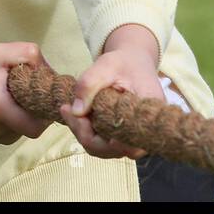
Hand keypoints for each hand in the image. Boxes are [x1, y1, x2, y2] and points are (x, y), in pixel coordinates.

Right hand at [0, 39, 53, 145]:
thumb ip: (28, 54)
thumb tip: (50, 71)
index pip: (36, 126)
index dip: (46, 113)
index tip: (45, 95)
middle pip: (32, 127)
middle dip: (37, 111)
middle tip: (32, 90)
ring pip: (23, 130)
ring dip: (26, 114)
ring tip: (16, 93)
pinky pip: (13, 131)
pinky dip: (16, 118)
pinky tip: (8, 101)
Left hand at [60, 24, 162, 159]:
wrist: (132, 62)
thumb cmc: (123, 63)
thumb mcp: (105, 66)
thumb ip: (89, 85)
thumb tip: (76, 112)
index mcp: (148, 117)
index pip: (127, 146)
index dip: (101, 138)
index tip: (77, 115)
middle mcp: (144, 133)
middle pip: (112, 150)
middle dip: (84, 133)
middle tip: (66, 108)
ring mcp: (133, 137)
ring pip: (104, 149)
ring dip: (82, 132)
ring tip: (68, 108)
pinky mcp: (122, 135)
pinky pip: (102, 142)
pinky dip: (85, 130)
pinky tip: (75, 112)